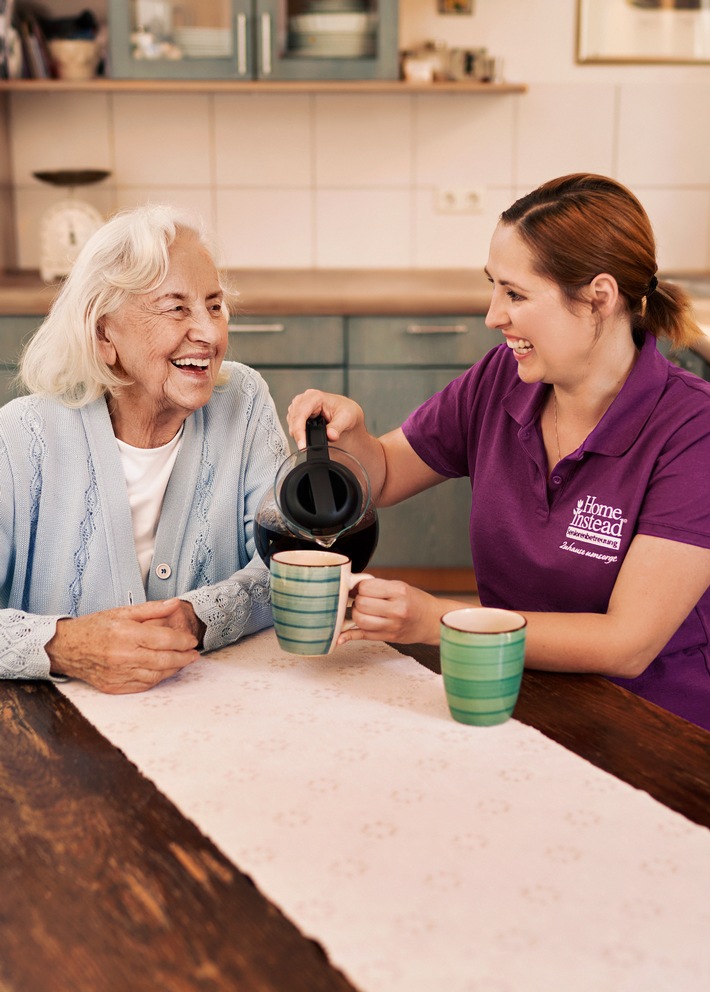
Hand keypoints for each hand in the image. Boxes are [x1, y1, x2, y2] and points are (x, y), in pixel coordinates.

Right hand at [46, 599, 199, 693]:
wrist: (66, 648)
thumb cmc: (94, 628)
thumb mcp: (122, 612)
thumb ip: (152, 610)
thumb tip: (175, 604)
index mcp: (125, 634)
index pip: (163, 640)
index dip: (182, 641)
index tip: (192, 641)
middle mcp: (122, 656)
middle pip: (163, 661)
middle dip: (183, 658)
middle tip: (194, 655)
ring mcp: (118, 674)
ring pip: (155, 676)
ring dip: (172, 670)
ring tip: (182, 662)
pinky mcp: (114, 687)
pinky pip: (143, 686)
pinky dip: (156, 679)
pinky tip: (163, 671)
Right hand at [287, 389, 364, 449]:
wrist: (346, 413)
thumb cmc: (346, 411)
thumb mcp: (346, 418)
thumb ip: (338, 427)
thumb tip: (330, 435)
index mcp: (315, 396)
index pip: (301, 414)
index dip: (299, 431)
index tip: (302, 445)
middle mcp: (305, 398)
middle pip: (293, 419)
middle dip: (298, 435)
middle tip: (305, 448)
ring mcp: (300, 405)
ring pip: (291, 422)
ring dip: (297, 434)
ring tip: (306, 443)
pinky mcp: (298, 413)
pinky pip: (292, 424)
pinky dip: (297, 433)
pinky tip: (305, 437)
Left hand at [339, 579, 458, 646]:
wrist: (433, 620)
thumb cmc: (415, 601)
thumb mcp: (400, 587)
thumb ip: (377, 586)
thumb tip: (351, 586)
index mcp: (399, 591)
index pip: (365, 588)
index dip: (358, 588)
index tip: (360, 589)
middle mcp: (396, 609)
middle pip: (361, 604)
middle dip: (357, 601)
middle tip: (363, 601)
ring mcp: (392, 625)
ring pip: (360, 620)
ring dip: (356, 614)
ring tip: (363, 611)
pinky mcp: (389, 637)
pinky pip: (363, 636)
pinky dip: (349, 636)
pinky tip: (340, 637)